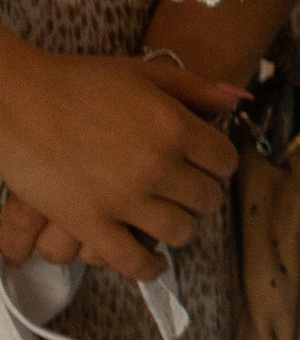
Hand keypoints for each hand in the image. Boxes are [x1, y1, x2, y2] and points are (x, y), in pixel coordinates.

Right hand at [0, 34, 243, 280]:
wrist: (18, 96)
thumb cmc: (80, 80)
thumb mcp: (144, 72)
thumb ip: (196, 87)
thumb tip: (238, 100)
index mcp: (175, 126)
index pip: (224, 161)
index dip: (220, 163)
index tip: (209, 165)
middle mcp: (157, 165)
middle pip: (206, 198)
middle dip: (202, 195)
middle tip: (189, 192)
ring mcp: (124, 198)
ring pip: (179, 231)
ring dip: (181, 228)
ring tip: (172, 220)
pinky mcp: (89, 222)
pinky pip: (132, 260)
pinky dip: (149, 267)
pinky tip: (154, 262)